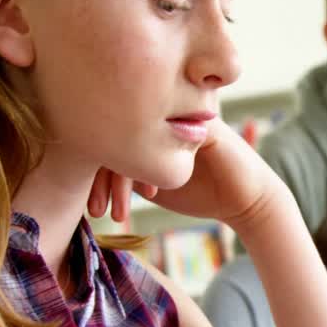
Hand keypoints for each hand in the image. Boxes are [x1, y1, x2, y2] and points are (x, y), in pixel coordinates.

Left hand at [88, 119, 278, 227]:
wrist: (243, 198)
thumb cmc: (197, 191)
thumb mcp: (149, 182)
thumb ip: (123, 171)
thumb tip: (83, 178)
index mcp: (147, 123)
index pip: (105, 136)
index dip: (92, 172)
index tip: (91, 208)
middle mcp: (161, 112)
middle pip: (112, 134)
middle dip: (99, 180)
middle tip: (95, 211)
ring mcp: (179, 114)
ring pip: (132, 138)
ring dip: (119, 181)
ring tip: (116, 213)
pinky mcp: (198, 124)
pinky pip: (161, 141)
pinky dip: (146, 170)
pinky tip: (147, 196)